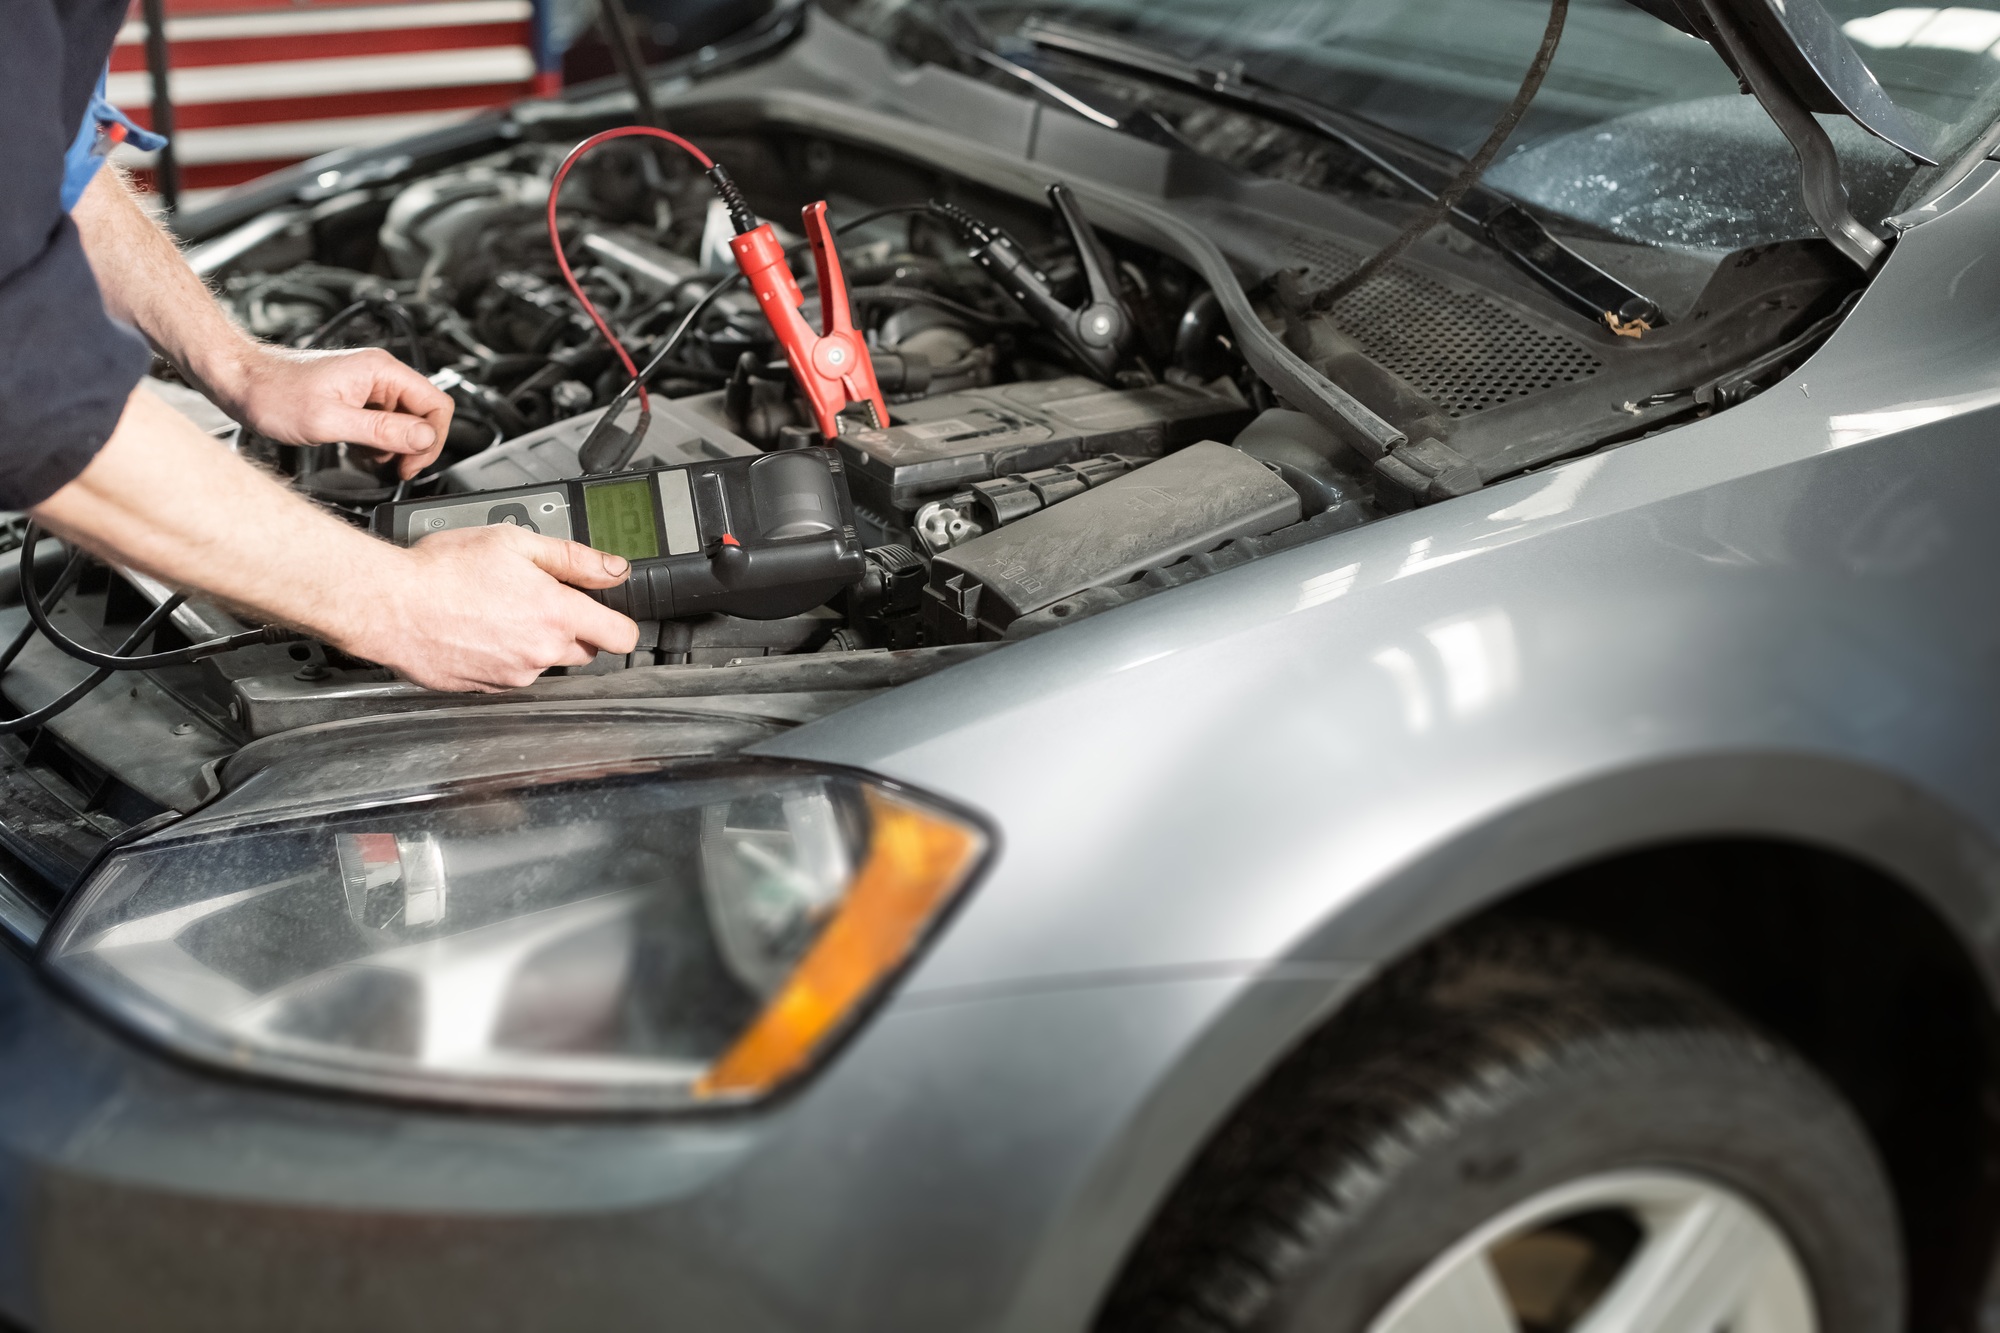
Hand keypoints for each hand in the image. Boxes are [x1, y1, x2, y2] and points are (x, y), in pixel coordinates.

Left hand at [208, 343, 453, 478]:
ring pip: (405, 421)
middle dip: (413, 446)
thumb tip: (425, 438)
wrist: (239, 381)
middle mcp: (379, 374)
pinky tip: (358, 449)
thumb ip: (383, 431)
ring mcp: (368, 385)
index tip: (410, 463)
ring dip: (394, 446)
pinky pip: (384, 421)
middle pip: (424, 414)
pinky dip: (378, 441)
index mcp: (381, 371)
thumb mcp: (330, 421)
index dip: (432, 440)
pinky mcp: (356, 396)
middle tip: (394, 468)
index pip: (437, 405)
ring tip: (369, 457)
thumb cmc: (273, 393)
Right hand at [343, 525, 641, 691]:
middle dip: (570, 627)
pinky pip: (510, 674)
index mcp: (557, 616)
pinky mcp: (485, 689)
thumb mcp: (514, 542)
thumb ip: (573, 558)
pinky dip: (502, 656)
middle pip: (584, 650)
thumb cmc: (442, 570)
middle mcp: (540, 654)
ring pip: (544, 661)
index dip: (618, 621)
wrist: (388, 604)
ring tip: (496, 609)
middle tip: (536, 597)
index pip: (622, 637)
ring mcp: (513, 676)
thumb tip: (614, 569)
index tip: (607, 611)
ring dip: (533, 641)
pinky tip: (478, 629)